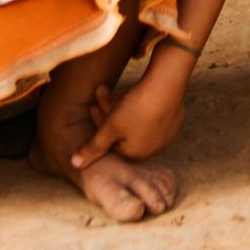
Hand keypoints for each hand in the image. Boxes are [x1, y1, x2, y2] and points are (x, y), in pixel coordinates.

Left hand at [72, 66, 186, 167]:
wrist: (168, 85)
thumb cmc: (137, 108)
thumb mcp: (109, 128)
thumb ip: (92, 148)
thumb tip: (75, 164)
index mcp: (134, 155)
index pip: (111, 143)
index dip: (99, 124)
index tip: (92, 106)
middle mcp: (152, 149)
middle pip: (123, 132)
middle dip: (108, 113)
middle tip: (100, 92)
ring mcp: (165, 135)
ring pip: (136, 123)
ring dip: (121, 107)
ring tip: (111, 88)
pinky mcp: (174, 121)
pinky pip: (152, 117)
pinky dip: (141, 107)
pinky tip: (137, 93)